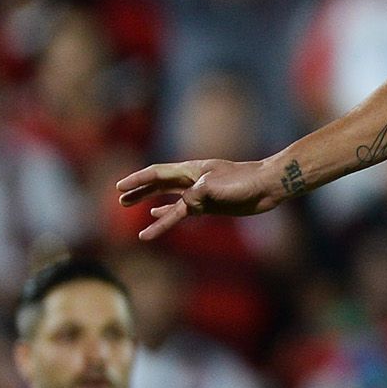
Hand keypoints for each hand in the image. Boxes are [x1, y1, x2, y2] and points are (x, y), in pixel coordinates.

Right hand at [116, 159, 284, 239]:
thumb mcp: (213, 187)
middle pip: (158, 184)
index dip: (137, 181)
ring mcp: (200, 193)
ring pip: (167, 199)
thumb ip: (193, 196)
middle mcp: (192, 180)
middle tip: (120, 199)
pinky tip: (156, 217)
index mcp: (190, 170)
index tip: (119, 188)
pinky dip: (168, 214)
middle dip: (139, 191)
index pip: (157, 174)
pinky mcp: (209, 206)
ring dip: (149, 202)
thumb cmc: (243, 181)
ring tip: (129, 207)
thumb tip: (183, 207)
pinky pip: (182, 211)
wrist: (267, 186)